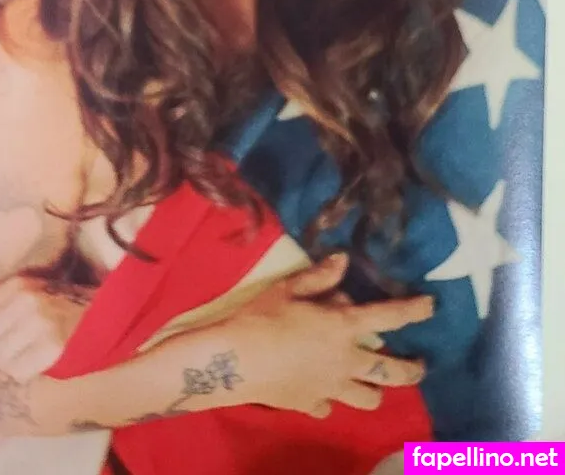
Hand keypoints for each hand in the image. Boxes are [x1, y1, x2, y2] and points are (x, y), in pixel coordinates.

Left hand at [0, 275, 92, 384]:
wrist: (113, 317)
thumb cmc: (66, 312)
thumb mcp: (33, 298)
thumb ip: (1, 310)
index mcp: (17, 284)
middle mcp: (26, 299)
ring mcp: (41, 321)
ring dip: (5, 369)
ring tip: (22, 363)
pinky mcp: (54, 344)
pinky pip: (17, 371)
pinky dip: (22, 374)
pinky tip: (37, 366)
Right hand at [223, 253, 431, 417]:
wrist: (234, 361)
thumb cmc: (262, 318)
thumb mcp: (289, 288)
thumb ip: (320, 277)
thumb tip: (344, 261)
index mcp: (343, 326)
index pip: (389, 317)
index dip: (414, 310)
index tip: (431, 306)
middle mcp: (346, 361)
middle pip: (392, 372)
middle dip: (412, 369)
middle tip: (419, 364)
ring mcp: (332, 388)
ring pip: (370, 397)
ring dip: (375, 388)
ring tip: (373, 381)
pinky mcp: (312, 405)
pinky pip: (331, 405)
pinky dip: (331, 397)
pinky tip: (323, 391)